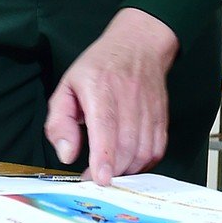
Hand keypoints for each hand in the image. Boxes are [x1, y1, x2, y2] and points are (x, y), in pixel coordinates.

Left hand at [46, 7, 177, 184]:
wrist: (140, 43)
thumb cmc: (100, 66)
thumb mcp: (67, 86)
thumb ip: (60, 122)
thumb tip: (67, 154)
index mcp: (100, 87)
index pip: (105, 126)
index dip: (104, 156)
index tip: (100, 178)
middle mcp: (128, 96)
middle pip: (126, 145)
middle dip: (112, 171)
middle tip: (96, 179)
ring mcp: (149, 106)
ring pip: (144, 150)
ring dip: (128, 170)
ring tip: (112, 171)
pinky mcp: (161, 115)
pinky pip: (157, 148)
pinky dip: (145, 163)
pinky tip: (131, 163)